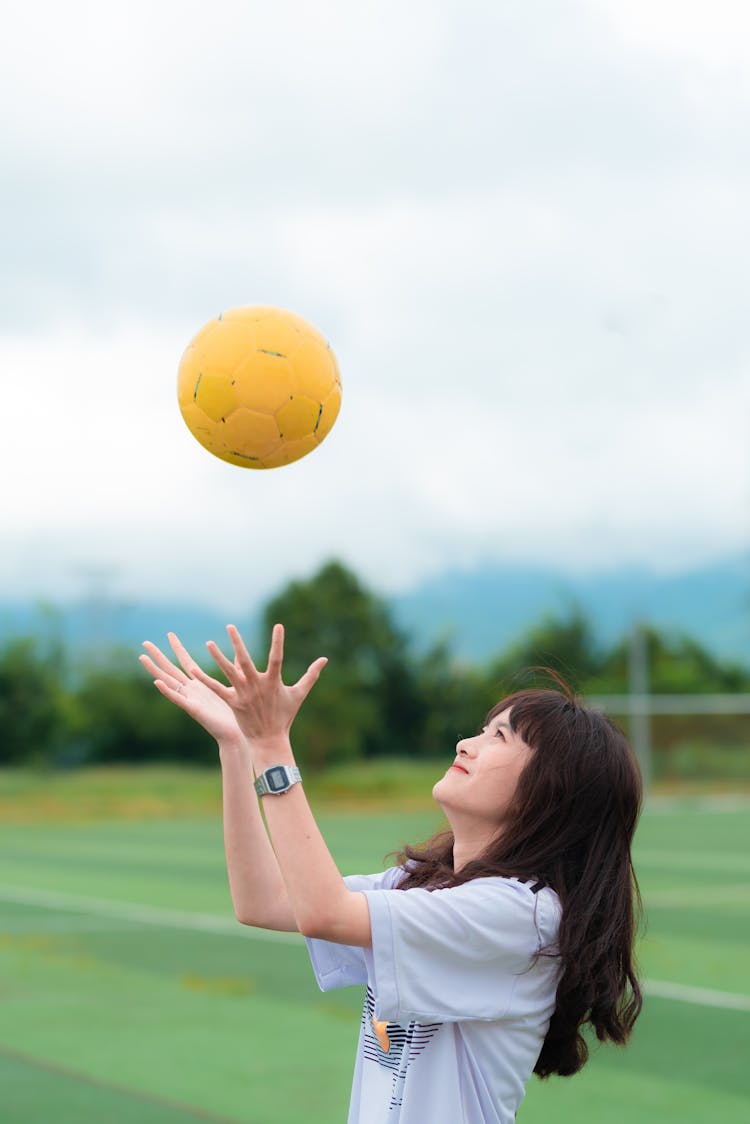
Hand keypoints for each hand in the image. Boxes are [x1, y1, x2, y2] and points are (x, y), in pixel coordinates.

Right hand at [139, 633, 243, 745]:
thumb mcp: (233, 685)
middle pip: (171, 669)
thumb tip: (240, 654)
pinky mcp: (192, 709)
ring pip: (168, 681)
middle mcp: (191, 690)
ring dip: (155, 670)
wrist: (235, 733)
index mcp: (200, 684)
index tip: (169, 633)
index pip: (186, 661)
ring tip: (142, 658)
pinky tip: (157, 682)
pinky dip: (166, 691)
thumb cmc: (234, 713)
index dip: (177, 648)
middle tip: (145, 642)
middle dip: (158, 656)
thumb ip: (234, 668)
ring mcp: (189, 699)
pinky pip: (177, 699)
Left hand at [191, 623, 326, 748]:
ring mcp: (243, 694)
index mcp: (273, 682)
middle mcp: (256, 685)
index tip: (278, 626)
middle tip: (229, 626)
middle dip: (237, 643)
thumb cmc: (285, 715)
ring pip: (228, 672)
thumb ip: (311, 675)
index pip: (276, 658)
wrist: (270, 739)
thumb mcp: (299, 694)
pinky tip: (193, 670)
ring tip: (209, 643)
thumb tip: (325, 659)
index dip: (278, 642)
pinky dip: (205, 679)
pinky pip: (217, 689)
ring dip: (218, 657)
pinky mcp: (233, 702)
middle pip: (245, 661)